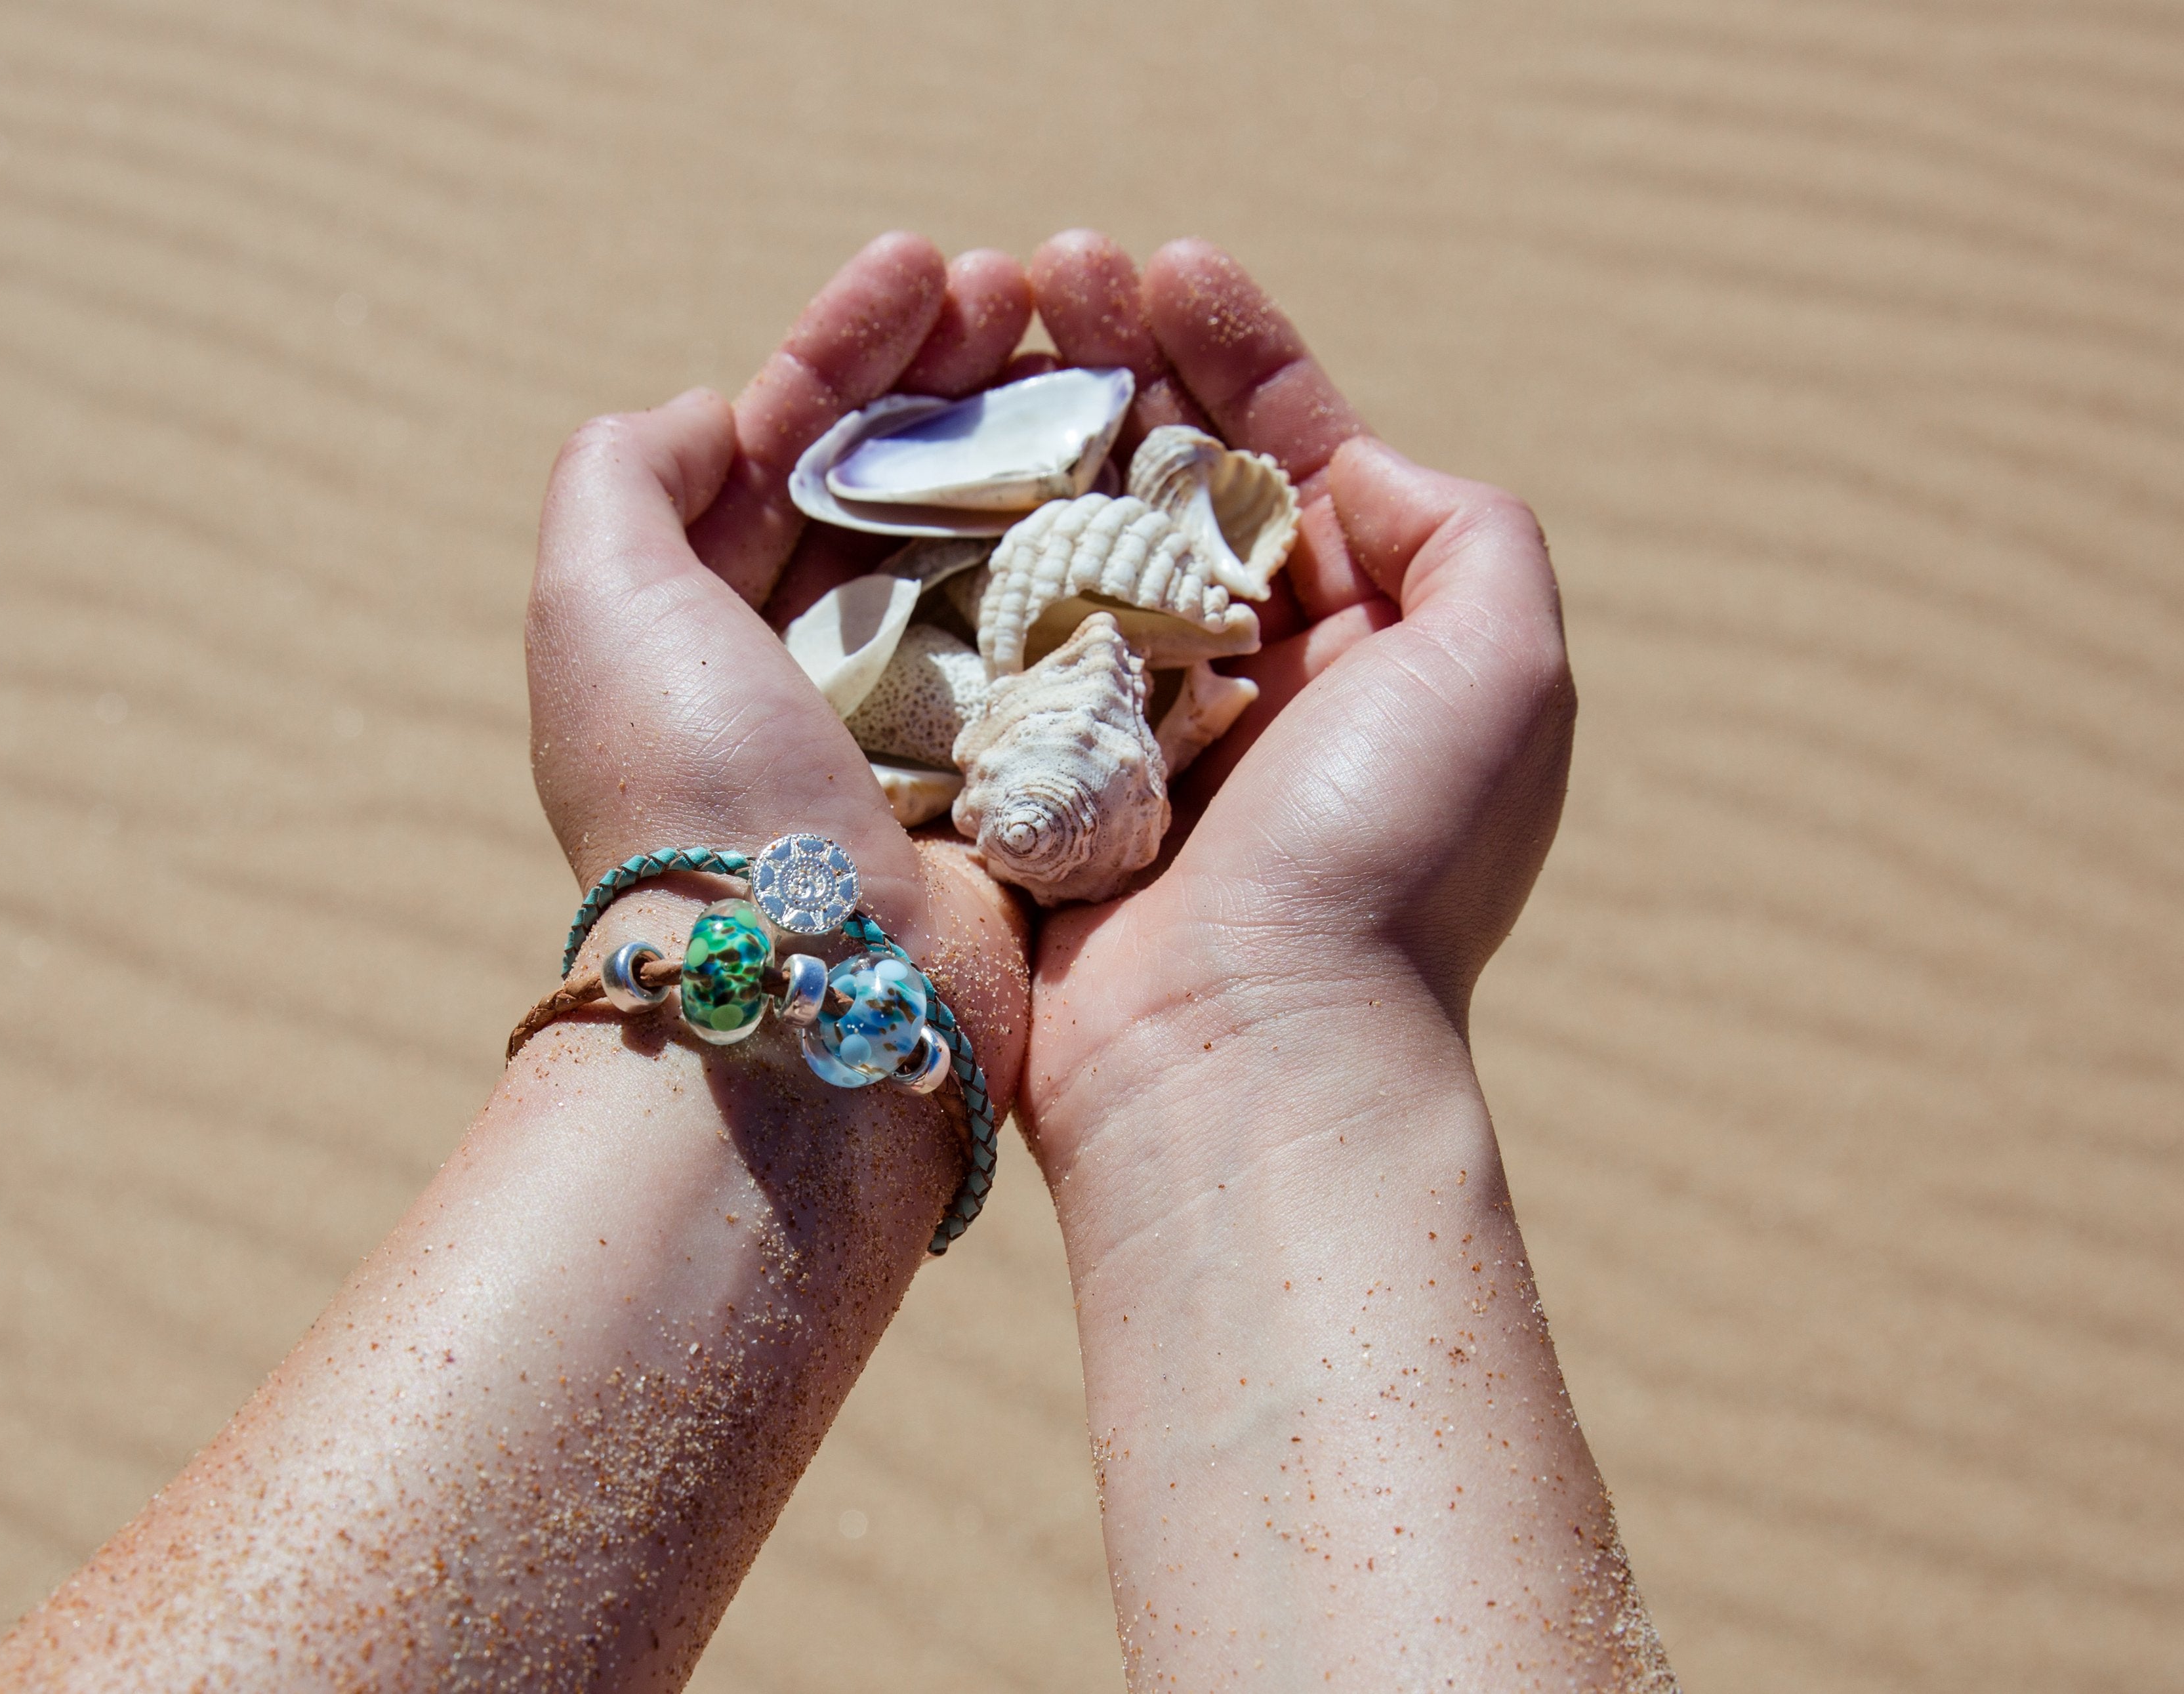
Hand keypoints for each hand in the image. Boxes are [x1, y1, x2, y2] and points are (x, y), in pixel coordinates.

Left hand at [525, 231, 1038, 1148]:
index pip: (783, 443)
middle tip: (1033, 286)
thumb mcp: (598, 599)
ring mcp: (926, 722)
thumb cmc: (694, 784)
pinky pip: (1070, 632)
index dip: (849, 345)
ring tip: (1100, 342)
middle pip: (898, 480)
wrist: (813, 990)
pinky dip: (1104, 546)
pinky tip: (1149, 468)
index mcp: (706, 623)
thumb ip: (624, 476)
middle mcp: (813, 668)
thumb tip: (710, 414)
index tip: (922, 265)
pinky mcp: (1022, 775)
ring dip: (1041, 434)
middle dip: (958, 372)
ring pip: (993, 540)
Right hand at [1016, 232, 1576, 1182]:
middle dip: (1113, 359)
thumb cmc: (1384, 862)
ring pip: (1071, 538)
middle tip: (1040, 273)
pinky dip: (960, 551)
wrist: (1242, 1060)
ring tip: (968, 331)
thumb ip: (1464, 530)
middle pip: (1171, 475)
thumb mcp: (1503, 670)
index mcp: (1365, 642)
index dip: (1236, 350)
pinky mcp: (1034, 778)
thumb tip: (1350, 461)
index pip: (1295, 453)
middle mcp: (1251, 675)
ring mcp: (1132, 725)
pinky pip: (990, 639)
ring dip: (1026, 427)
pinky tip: (921, 465)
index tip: (1165, 266)